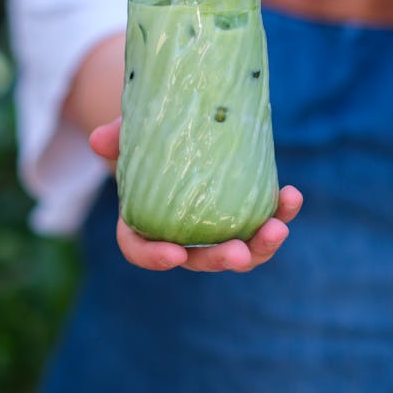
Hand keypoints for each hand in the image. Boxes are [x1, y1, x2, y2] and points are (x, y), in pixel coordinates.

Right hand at [89, 117, 301, 271]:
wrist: (178, 131)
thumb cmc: (147, 140)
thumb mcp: (129, 135)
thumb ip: (117, 137)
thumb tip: (100, 140)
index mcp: (144, 224)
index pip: (142, 251)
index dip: (156, 258)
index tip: (175, 254)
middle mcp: (182, 236)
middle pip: (201, 261)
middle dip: (222, 260)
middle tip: (238, 253)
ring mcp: (217, 230)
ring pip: (242, 252)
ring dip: (262, 246)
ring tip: (279, 229)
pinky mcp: (246, 215)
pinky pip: (266, 222)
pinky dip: (281, 213)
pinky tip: (292, 197)